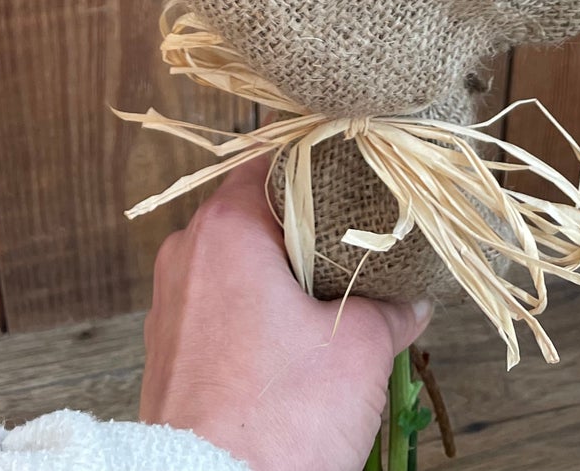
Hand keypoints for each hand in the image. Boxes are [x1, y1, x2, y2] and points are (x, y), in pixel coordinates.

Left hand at [139, 157, 431, 470]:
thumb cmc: (279, 416)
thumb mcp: (358, 350)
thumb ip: (389, 308)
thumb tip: (412, 301)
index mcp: (226, 228)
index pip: (278, 163)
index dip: (327, 170)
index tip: (364, 184)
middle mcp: (186, 254)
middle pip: (258, 216)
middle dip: (310, 235)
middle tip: (361, 252)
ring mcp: (170, 307)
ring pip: (238, 268)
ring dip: (284, 282)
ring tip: (335, 306)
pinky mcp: (167, 356)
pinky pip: (219, 313)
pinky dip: (256, 319)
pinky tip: (296, 348)